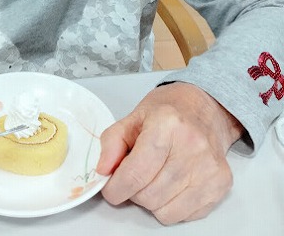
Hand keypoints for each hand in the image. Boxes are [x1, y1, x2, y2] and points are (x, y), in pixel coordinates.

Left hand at [97, 82, 242, 224]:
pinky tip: (172, 183)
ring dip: (151, 200)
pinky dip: (170, 206)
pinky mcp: (220, 185)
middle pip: (148, 195)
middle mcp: (193, 146)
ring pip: (164, 210)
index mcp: (167, 124)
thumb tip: (103, 170)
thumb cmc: (168, 112)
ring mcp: (209, 167)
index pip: (136, 172)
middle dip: (133, 191)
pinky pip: (183, 215)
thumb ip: (112, 142)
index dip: (116, 187)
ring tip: (154, 177)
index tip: (111, 188)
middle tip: (135, 175)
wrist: (205, 108)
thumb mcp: (133, 117)